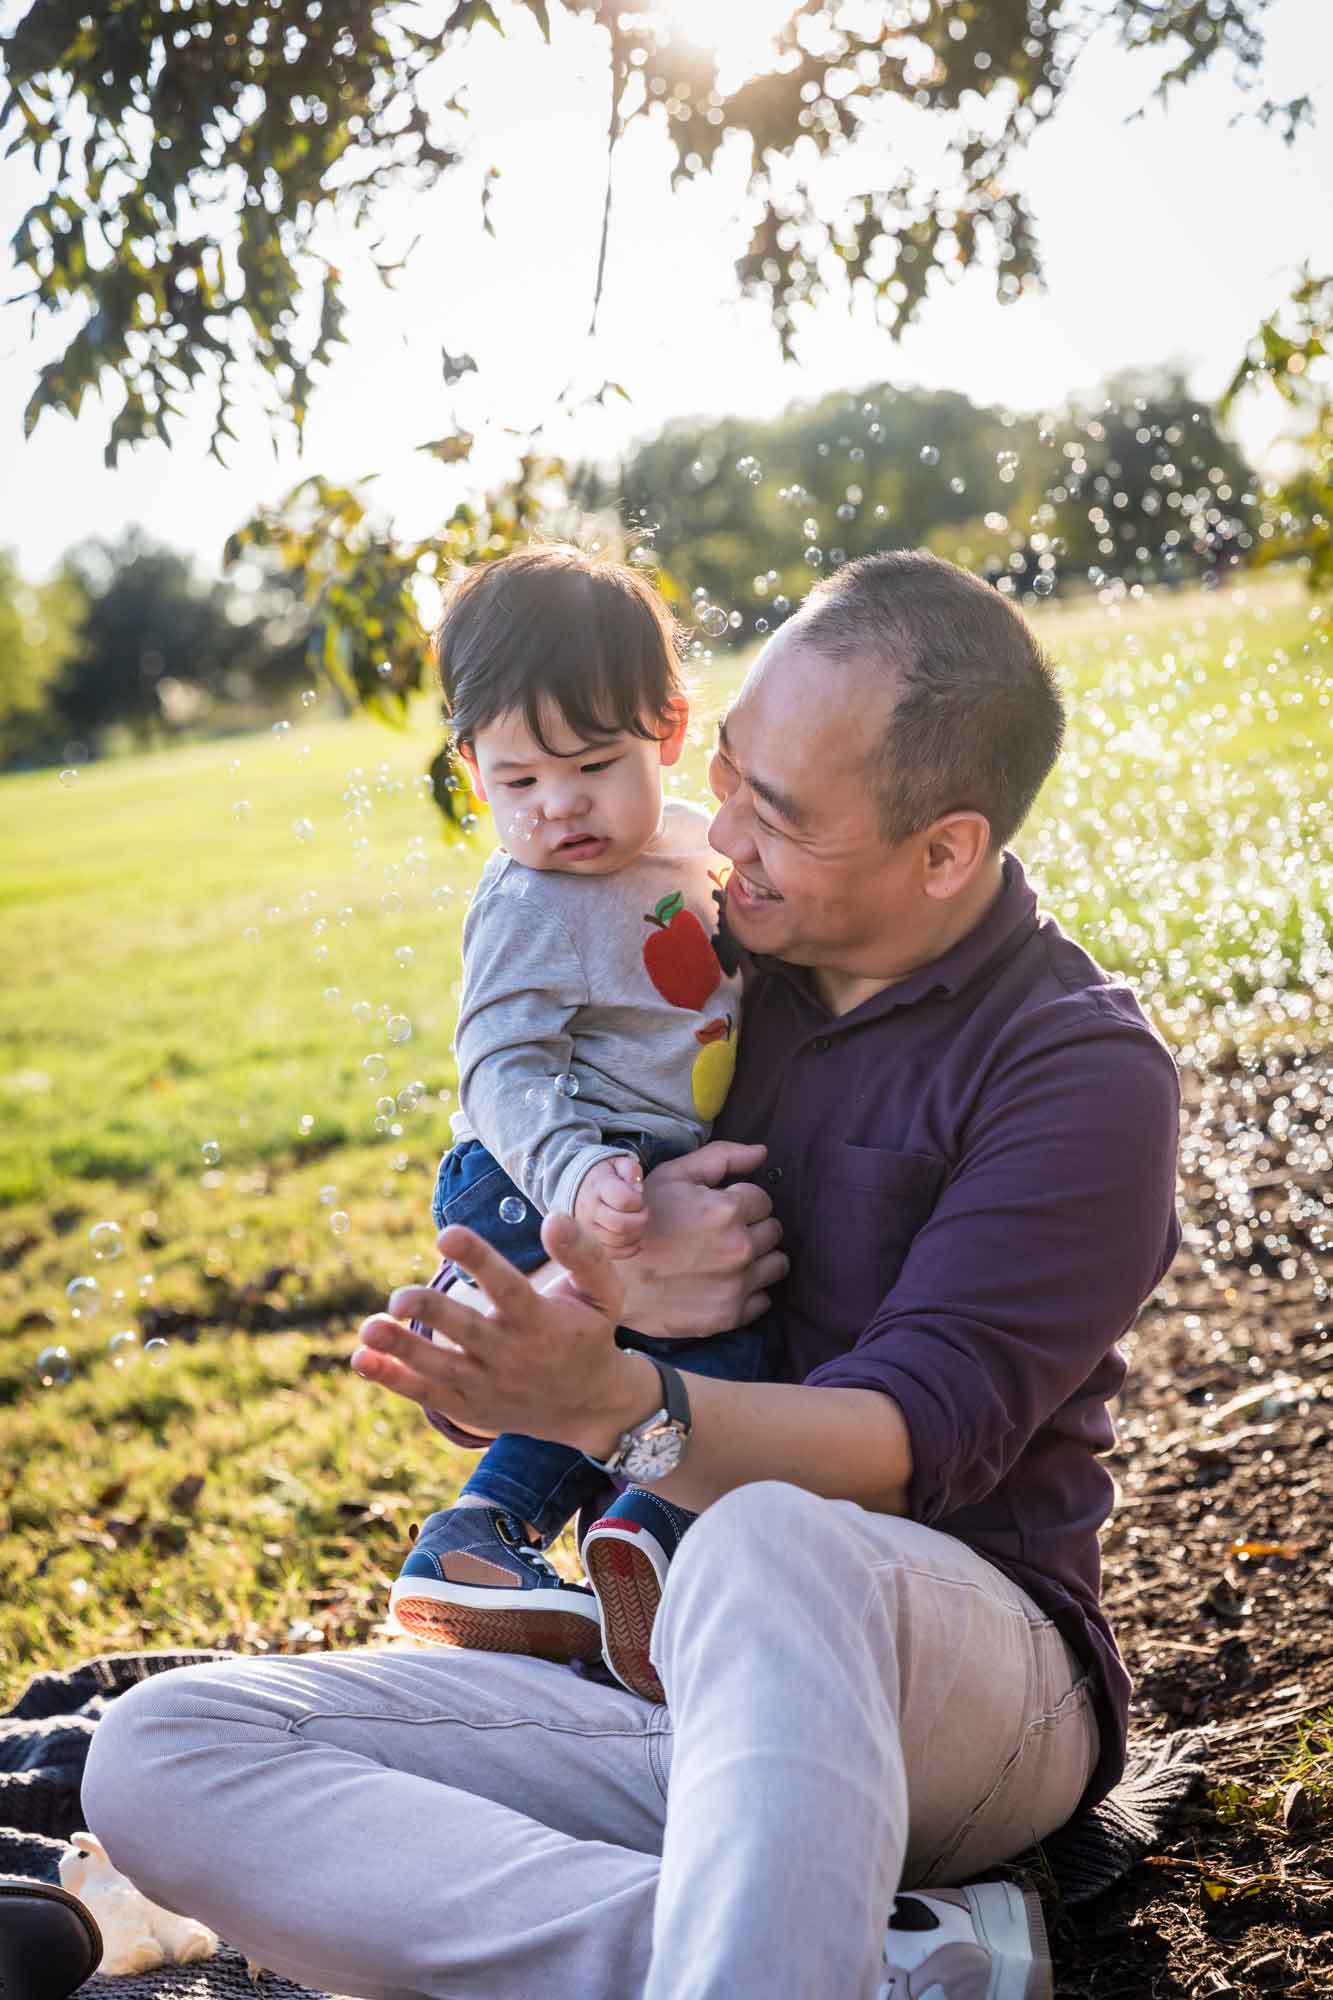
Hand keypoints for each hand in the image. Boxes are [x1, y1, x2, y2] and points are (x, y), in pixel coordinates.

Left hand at [351, 1214, 658, 1453]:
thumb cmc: (590, 1334)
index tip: (446, 1235)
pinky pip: (426, 1393)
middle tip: (398, 1298)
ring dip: (402, 1350)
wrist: (588, 1406)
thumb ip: (584, 1254)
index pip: (507, 1289)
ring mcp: (487, 1385)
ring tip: (368, 1330)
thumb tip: (553, 1218)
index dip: (478, 1260)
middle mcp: (511, 1355)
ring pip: (439, 1369)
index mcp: (540, 1321)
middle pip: (467, 1333)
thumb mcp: (604, 1293)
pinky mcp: (468, 1405)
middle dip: (432, 1314)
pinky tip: (360, 1359)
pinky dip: (393, 1379)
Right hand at [573, 1154, 646, 1260]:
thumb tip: (637, 1188)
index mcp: (597, 1187)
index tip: (638, 1196)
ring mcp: (588, 1229)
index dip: (638, 1200)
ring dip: (636, 1233)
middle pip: (621, 1224)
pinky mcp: (592, 1244)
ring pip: (618, 1240)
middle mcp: (590, 1210)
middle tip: (642, 1210)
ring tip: (637, 1220)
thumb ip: (630, 1170)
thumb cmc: (606, 1175)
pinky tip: (634, 1236)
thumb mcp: (618, 1163)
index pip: (624, 1200)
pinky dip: (630, 1248)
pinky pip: (614, 1253)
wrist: (579, 1187)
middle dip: (640, 1218)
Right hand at [618, 1141, 788, 1338]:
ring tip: (729, 1256)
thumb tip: (762, 1153)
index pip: (763, 1200)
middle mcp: (739, 1248)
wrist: (610, 1276)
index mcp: (727, 1210)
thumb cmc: (641, 1221)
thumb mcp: (673, 1175)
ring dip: (760, 1258)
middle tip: (723, 1232)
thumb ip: (722, 1157)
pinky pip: (764, 1299)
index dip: (742, 1201)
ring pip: (777, 1264)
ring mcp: (737, 1285)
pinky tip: (724, 1281)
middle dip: (753, 1227)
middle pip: (773, 1231)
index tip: (722, 1209)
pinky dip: (751, 1290)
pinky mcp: (730, 1315)